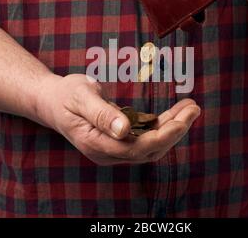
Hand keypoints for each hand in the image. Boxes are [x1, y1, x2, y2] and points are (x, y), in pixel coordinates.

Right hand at [36, 74, 200, 164]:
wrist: (53, 101)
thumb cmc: (65, 95)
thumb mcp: (80, 98)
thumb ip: (101, 114)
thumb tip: (124, 130)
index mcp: (97, 144)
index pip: (137, 148)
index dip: (162, 136)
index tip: (182, 120)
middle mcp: (108, 152)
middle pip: (149, 149)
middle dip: (175, 130)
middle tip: (194, 108)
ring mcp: (114, 147)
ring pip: (151, 144)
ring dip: (173, 127)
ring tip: (190, 107)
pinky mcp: (119, 139)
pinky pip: (146, 136)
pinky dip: (162, 125)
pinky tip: (175, 112)